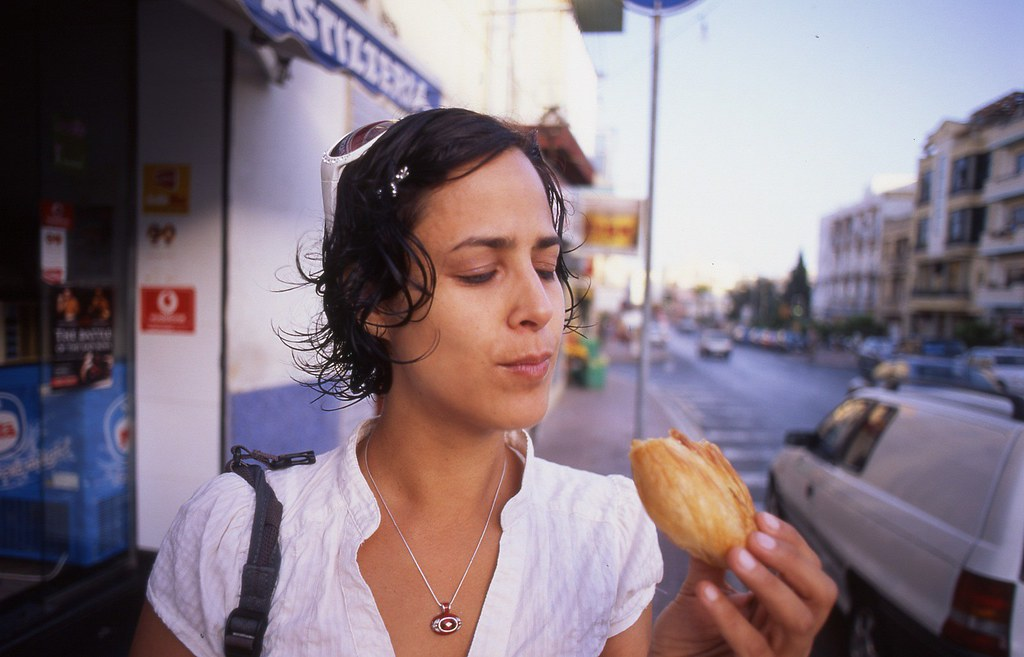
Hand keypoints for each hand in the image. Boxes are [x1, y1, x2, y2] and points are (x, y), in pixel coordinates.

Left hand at [649, 512, 836, 656]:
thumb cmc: (687, 634)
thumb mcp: (703, 586)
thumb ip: (714, 556)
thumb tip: (714, 514)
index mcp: (784, 605)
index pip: (809, 569)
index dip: (790, 541)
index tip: (760, 517)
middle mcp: (789, 631)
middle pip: (821, 593)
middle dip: (792, 560)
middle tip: (754, 537)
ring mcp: (779, 654)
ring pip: (797, 620)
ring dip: (768, 582)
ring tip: (734, 554)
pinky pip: (755, 647)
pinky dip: (731, 617)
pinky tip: (706, 592)